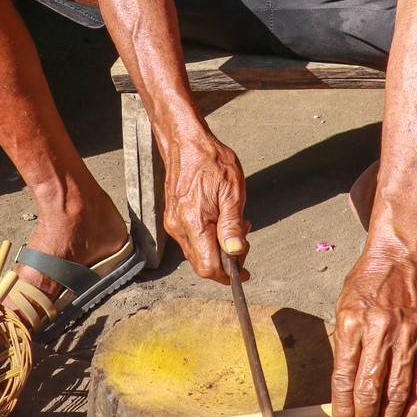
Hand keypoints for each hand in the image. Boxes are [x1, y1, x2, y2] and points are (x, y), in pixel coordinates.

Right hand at [162, 130, 248, 284]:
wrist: (186, 142)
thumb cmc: (211, 161)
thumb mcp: (231, 190)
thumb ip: (233, 224)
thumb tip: (235, 251)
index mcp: (193, 222)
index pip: (208, 266)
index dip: (228, 274)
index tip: (244, 272)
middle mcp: (178, 227)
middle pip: (202, 264)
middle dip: (226, 261)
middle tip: (244, 239)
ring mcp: (173, 223)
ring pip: (197, 253)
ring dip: (217, 249)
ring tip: (235, 225)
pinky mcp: (173, 218)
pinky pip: (191, 240)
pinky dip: (208, 239)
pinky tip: (220, 221)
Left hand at [330, 244, 416, 416]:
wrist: (399, 258)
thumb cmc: (366, 283)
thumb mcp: (343, 307)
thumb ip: (344, 346)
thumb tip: (342, 388)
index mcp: (353, 324)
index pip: (344, 378)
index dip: (342, 408)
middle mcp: (380, 333)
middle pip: (370, 390)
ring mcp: (407, 338)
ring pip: (397, 392)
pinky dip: (415, 408)